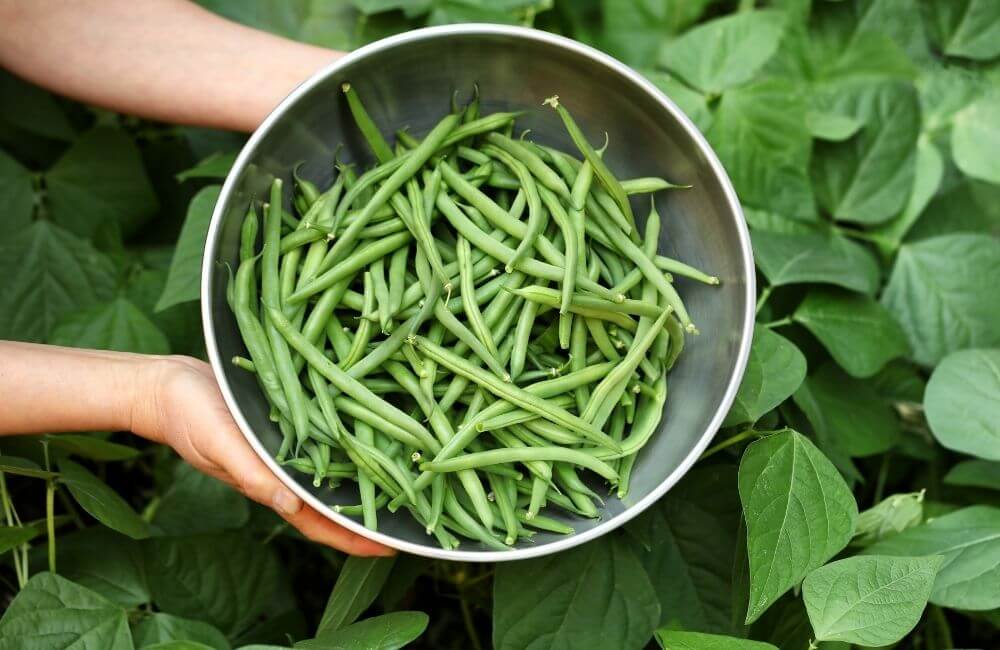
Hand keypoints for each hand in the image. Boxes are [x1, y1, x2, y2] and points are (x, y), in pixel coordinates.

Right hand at [132, 355, 393, 556]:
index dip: (354, 538)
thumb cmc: (188, 416)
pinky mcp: (285, 423)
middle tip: (414, 511)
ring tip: (404, 476)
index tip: (391, 546)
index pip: (319, 523)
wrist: (166, 382)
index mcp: (269, 485)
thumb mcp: (220, 445)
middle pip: (333, 502)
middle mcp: (283, 471)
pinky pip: (322, 438)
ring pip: (331, 471)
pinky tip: (370, 435)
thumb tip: (289, 506)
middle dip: (369, 511)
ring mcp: (285, 449)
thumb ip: (253, 475)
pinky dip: (346, 443)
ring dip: (362, 476)